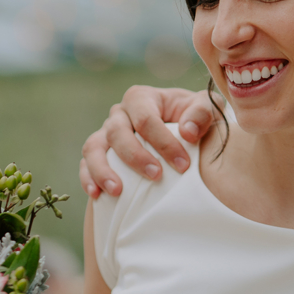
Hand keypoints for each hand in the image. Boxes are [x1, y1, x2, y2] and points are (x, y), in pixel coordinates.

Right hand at [79, 86, 217, 197]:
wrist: (185, 132)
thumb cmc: (195, 119)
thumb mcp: (207, 109)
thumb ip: (202, 113)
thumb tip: (187, 132)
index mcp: (142, 98)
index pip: (146, 119)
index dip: (163, 143)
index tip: (183, 165)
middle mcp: (120, 113)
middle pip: (117, 132)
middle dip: (136, 156)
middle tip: (156, 176)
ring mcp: (106, 133)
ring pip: (94, 147)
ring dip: (102, 170)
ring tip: (117, 191)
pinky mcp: (99, 153)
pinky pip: (85, 164)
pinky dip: (87, 178)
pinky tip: (97, 195)